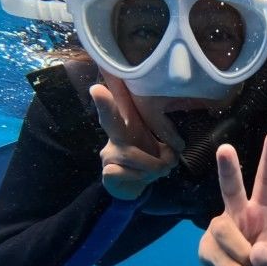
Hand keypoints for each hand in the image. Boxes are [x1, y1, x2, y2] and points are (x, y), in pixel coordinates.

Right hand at [90, 81, 177, 199]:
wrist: (135, 187)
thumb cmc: (148, 160)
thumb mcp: (163, 151)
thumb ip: (168, 150)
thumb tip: (170, 157)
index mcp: (131, 126)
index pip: (124, 104)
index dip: (118, 89)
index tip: (104, 78)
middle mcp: (116, 136)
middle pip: (109, 118)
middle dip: (104, 103)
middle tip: (97, 89)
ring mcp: (109, 154)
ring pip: (131, 154)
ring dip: (152, 164)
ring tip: (161, 169)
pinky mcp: (107, 172)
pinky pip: (124, 171)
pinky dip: (139, 176)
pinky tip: (139, 177)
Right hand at [198, 131, 266, 265]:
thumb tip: (258, 251)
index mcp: (262, 212)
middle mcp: (237, 214)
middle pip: (231, 188)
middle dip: (228, 169)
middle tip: (225, 149)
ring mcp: (219, 230)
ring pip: (224, 231)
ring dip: (241, 255)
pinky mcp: (206, 248)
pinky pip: (217, 257)